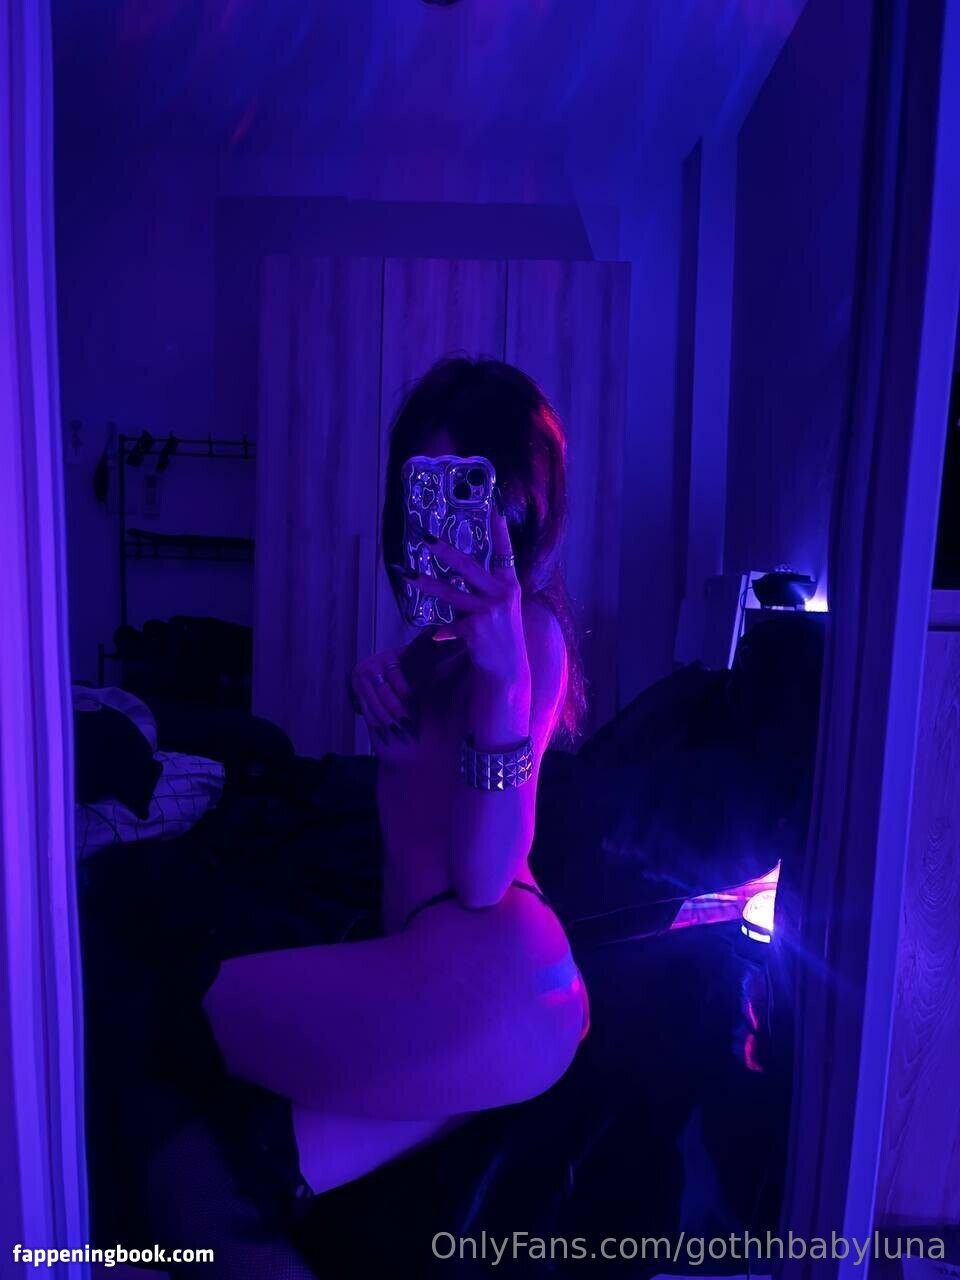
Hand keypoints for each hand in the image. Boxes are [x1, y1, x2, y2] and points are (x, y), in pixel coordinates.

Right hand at [349, 649, 415, 747]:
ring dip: (385, 718)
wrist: (364, 666)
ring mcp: (362, 682)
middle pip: (384, 692)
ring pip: (373, 703)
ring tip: (396, 730)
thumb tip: (439, 645)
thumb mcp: (404, 655)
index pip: (396, 675)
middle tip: (407, 722)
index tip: (413, 702)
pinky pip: (365, 710)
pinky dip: (374, 722)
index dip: (404, 689)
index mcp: (387, 658)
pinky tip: (383, 732)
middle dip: (395, 708)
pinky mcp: (357, 694)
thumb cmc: (393, 662)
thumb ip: (420, 652)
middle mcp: (372, 669)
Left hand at [410, 509, 529, 690]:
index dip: (500, 531)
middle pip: (468, 566)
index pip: (505, 553)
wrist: (508, 669)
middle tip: (426, 538)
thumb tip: (454, 577)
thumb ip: (483, 591)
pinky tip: (438, 635)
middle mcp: (501, 594)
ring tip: (409, 576)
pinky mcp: (475, 629)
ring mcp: (489, 611)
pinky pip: (450, 625)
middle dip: (445, 551)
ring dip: (427, 584)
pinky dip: (443, 631)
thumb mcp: (502, 608)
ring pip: (450, 593)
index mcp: (509, 585)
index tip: (495, 508)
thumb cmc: (501, 636)